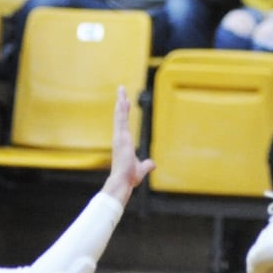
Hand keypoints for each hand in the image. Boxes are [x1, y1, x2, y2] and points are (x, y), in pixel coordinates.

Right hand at [102, 85, 154, 203]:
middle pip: (120, 116)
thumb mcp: (141, 169)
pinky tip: (121, 100)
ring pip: (119, 115)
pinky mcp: (120, 137)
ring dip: (120, 102)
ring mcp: (119, 137)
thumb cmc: (129, 178)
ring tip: (121, 90)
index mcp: (123, 144)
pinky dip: (120, 110)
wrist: (122, 182)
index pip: (123, 124)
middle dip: (120, 103)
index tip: (124, 102)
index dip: (124, 113)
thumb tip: (153, 164)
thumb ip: (146, 165)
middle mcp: (119, 138)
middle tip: (121, 90)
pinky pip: (120, 120)